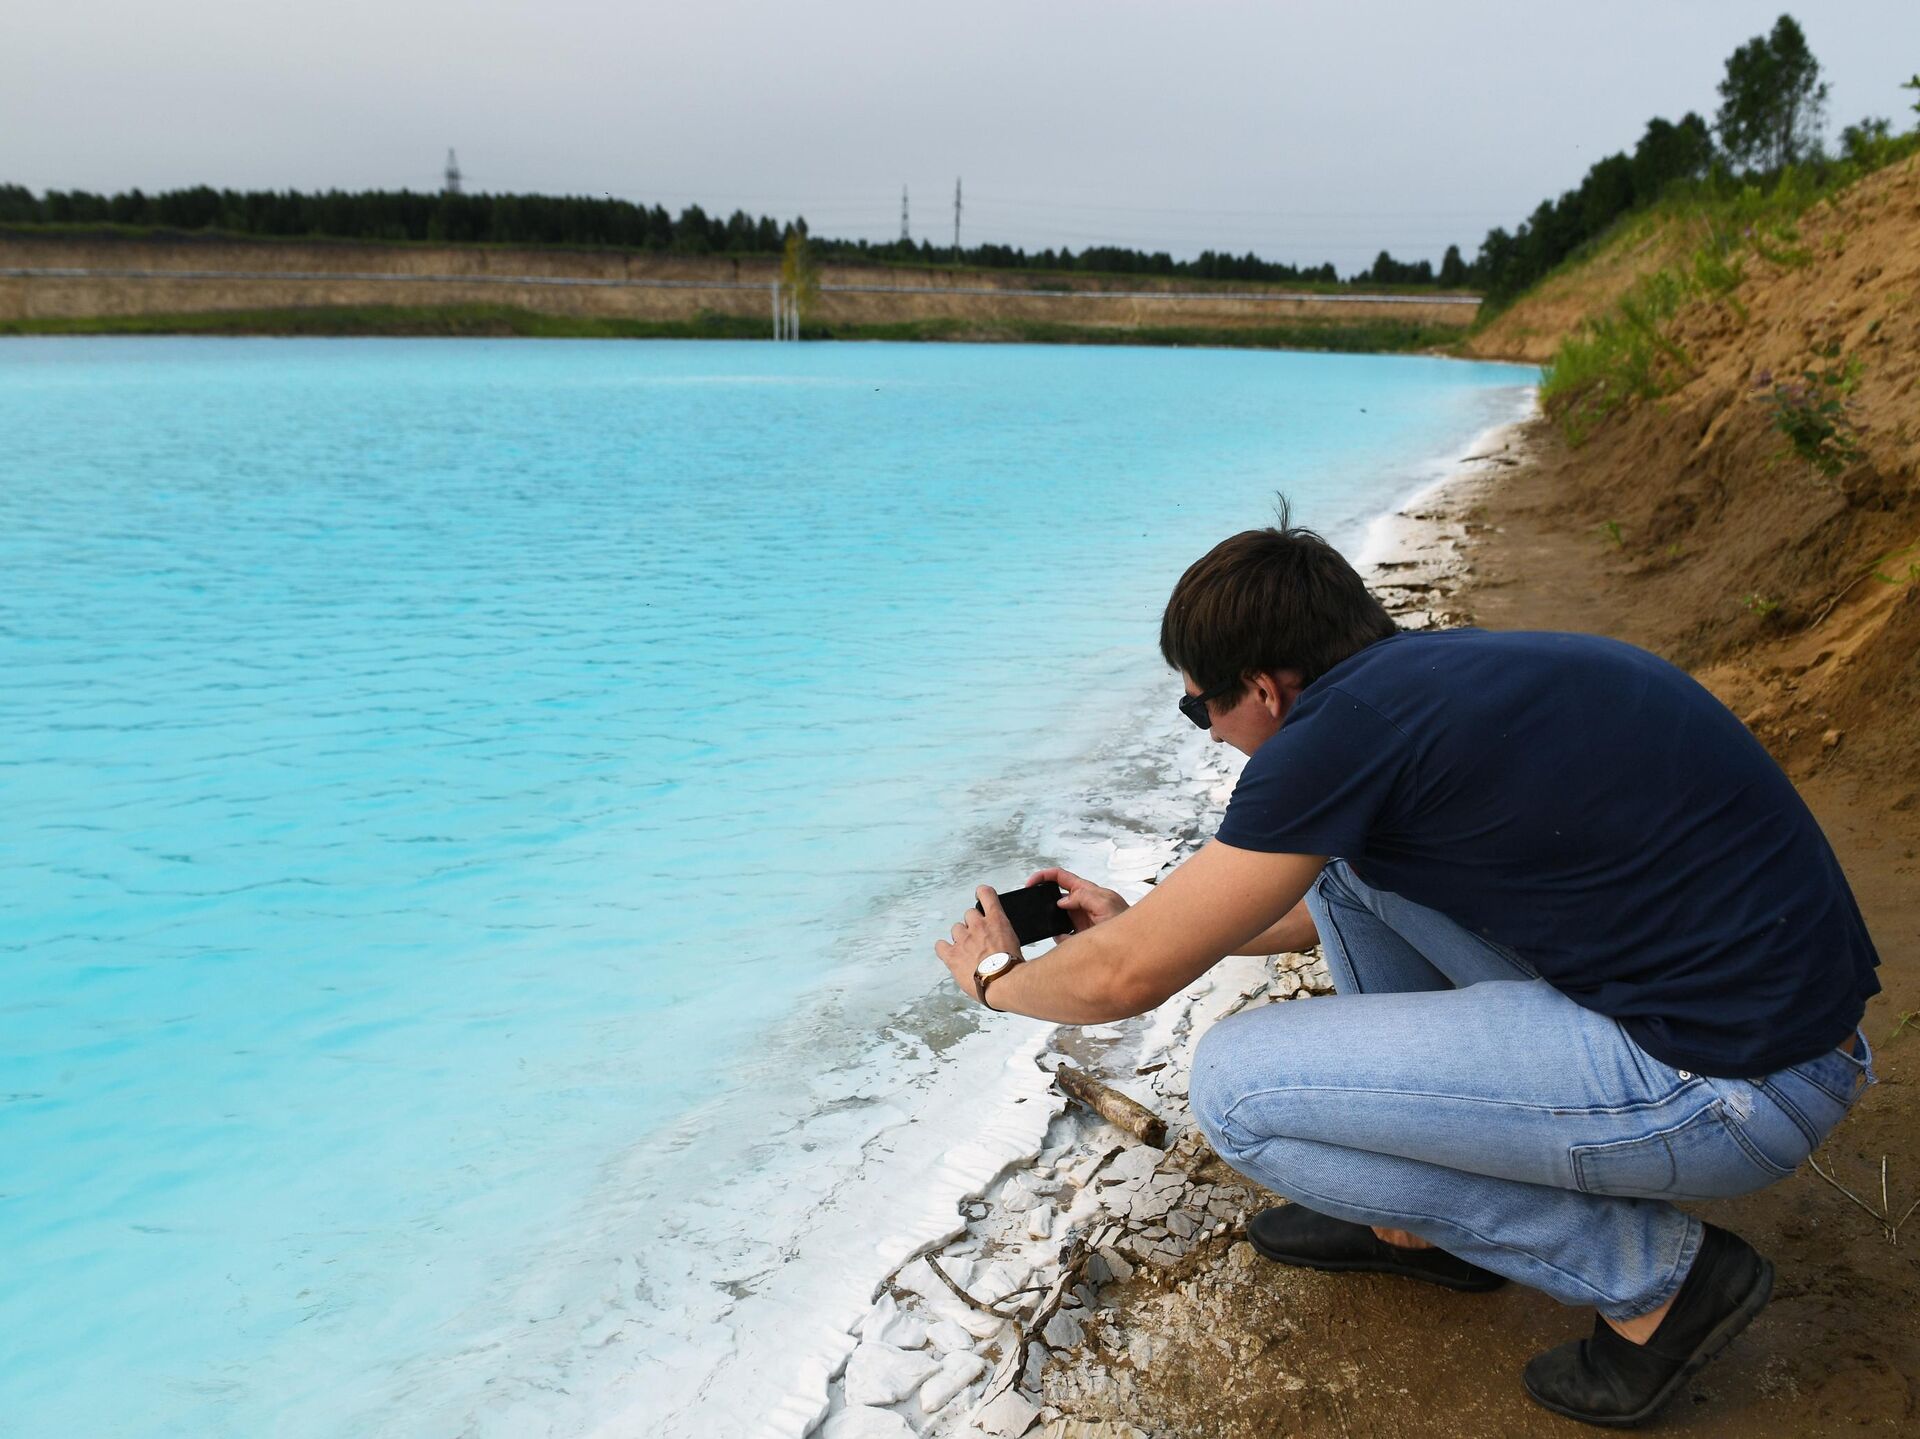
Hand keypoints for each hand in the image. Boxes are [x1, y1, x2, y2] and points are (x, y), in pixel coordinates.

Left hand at [934, 885, 1023, 999]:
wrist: (1004, 983)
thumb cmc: (1013, 968)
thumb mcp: (1017, 944)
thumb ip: (1005, 936)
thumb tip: (1003, 939)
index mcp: (997, 921)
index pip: (986, 894)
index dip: (982, 893)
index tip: (980, 894)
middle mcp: (978, 926)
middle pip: (969, 914)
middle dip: (973, 924)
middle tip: (980, 938)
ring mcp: (964, 940)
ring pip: (956, 929)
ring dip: (961, 937)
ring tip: (969, 950)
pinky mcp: (952, 955)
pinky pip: (940, 946)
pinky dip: (944, 948)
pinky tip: (950, 953)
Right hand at [1026, 866, 1128, 933]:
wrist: (1136, 948)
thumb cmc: (1127, 922)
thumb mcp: (1107, 904)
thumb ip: (1084, 897)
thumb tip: (1062, 901)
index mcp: (1087, 891)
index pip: (1061, 877)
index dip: (1044, 876)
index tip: (1031, 884)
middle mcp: (1081, 904)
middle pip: (1055, 896)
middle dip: (1043, 899)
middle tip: (1033, 905)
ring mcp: (1079, 921)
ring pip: (1057, 918)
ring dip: (1051, 921)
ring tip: (1048, 924)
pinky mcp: (1079, 937)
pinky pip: (1062, 937)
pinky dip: (1059, 939)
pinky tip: (1064, 940)